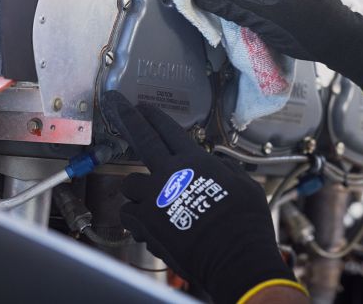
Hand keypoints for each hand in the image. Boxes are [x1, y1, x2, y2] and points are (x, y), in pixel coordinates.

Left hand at [99, 91, 303, 303]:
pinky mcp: (145, 224)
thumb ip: (225, 169)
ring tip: (148, 201)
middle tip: (116, 104)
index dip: (154, 117)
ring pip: (129, 184)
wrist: (235, 257)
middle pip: (142, 139)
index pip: (169, 131)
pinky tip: (148, 226)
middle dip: (127, 118)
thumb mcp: (245, 184)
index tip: (143, 106)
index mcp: (195, 161)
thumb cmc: (246, 222)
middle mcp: (170, 174)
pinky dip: (135, 219)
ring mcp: (154, 198)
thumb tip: (216, 163)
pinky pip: (128, 215)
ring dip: (136, 191)